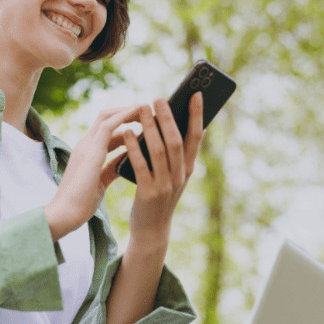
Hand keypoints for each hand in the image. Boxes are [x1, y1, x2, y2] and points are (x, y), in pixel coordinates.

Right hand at [44, 105, 142, 239]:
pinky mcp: (91, 151)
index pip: (106, 131)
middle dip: (126, 111)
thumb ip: (110, 170)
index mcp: (87, 153)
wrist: (64, 215)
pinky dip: (125, 116)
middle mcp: (85, 145)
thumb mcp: (100, 183)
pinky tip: (139, 112)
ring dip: (127, 109)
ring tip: (146, 106)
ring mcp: (86, 146)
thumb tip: (124, 163)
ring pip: (107, 117)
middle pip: (105, 118)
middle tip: (148, 110)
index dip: (124, 124)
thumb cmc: (80, 204)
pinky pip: (109, 125)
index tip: (144, 122)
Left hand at [123, 92, 203, 249]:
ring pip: (159, 151)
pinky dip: (134, 147)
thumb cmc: (160, 196)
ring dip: (150, 127)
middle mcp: (180, 175)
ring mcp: (165, 185)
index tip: (196, 94)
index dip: (197, 115)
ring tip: (141, 107)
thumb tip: (191, 126)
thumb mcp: (176, 175)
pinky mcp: (148, 193)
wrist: (151, 230)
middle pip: (176, 141)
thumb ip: (181, 154)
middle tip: (159, 97)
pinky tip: (126, 132)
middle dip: (169, 117)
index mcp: (188, 168)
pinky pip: (141, 166)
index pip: (196, 137)